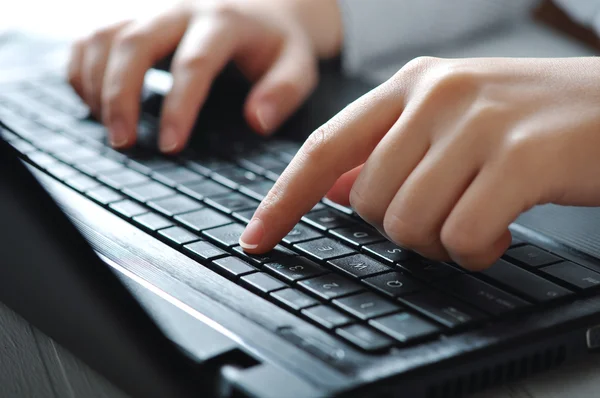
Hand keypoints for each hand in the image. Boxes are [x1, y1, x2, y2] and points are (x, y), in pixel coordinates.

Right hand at [67, 0, 341, 151]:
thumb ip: (283, 92)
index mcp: (224, 22)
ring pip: (104, 36)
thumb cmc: (275, 44)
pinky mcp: (132, 16)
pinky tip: (94, 103)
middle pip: (134, 43)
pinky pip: (91, 37)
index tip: (171, 146)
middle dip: (121, 96)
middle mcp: (180, 9)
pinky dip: (83, 70)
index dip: (179, 107)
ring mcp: (151, 9)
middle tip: (123, 143)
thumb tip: (257, 121)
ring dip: (97, 85)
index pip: (194, 64)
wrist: (261, 5)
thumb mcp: (297, 65)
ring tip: (111, 130)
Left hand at [240, 56, 599, 269]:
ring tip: (477, 222)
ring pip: (410, 222)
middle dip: (401, 229)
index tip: (258, 235)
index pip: (324, 148)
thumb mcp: (451, 122)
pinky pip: (462, 235)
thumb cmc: (532, 120)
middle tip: (446, 216)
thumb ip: (388, 152)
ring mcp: (477, 123)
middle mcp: (436, 94)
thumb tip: (337, 191)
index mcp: (411, 83)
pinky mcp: (519, 158)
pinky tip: (500, 232)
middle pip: (369, 201)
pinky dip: (476, 250)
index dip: (284, 198)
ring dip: (441, 242)